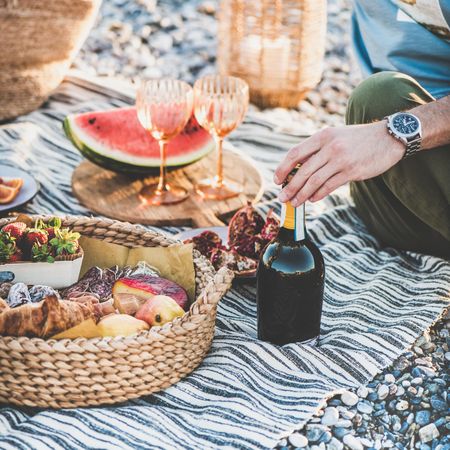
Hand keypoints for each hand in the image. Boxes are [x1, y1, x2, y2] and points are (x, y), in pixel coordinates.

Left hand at [274, 121, 404, 205]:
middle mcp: (330, 147)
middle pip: (303, 171)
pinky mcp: (352, 171)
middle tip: (282, 198)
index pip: (295, 153)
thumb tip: (297, 169)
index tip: (277, 180)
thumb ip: (318, 150)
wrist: (389, 137)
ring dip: (301, 194)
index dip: (283, 168)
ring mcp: (341, 159)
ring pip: (314, 181)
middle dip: (290, 187)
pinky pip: (329, 186)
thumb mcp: (335, 136)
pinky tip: (312, 200)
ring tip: (294, 203)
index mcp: (323, 136)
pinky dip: (318, 194)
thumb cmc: (358, 140)